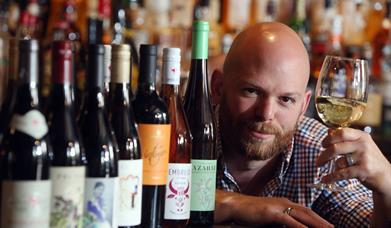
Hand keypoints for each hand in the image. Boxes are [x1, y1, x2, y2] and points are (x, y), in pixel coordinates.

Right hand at [215, 189, 332, 226]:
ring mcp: (279, 207)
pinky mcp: (272, 213)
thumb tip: (291, 225)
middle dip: (322, 222)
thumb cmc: (251, 213)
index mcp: (284, 203)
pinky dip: (300, 226)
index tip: (328, 226)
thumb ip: (281, 220)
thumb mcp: (269, 216)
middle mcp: (284, 202)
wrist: (236, 206)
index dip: (318, 219)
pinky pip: (290, 221)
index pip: (305, 211)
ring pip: (303, 216)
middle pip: (308, 213)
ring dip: (316, 224)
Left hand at [317, 128, 390, 194]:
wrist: (386, 176)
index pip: (341, 132)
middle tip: (318, 161)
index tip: (322, 145)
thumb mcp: (360, 145)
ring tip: (325, 169)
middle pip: (336, 147)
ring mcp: (364, 157)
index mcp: (361, 136)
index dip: (328, 138)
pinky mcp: (364, 170)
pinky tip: (325, 179)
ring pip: (338, 161)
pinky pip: (342, 173)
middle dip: (324, 155)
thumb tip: (328, 131)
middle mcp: (363, 144)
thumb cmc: (369, 159)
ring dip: (329, 167)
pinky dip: (331, 177)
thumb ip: (345, 139)